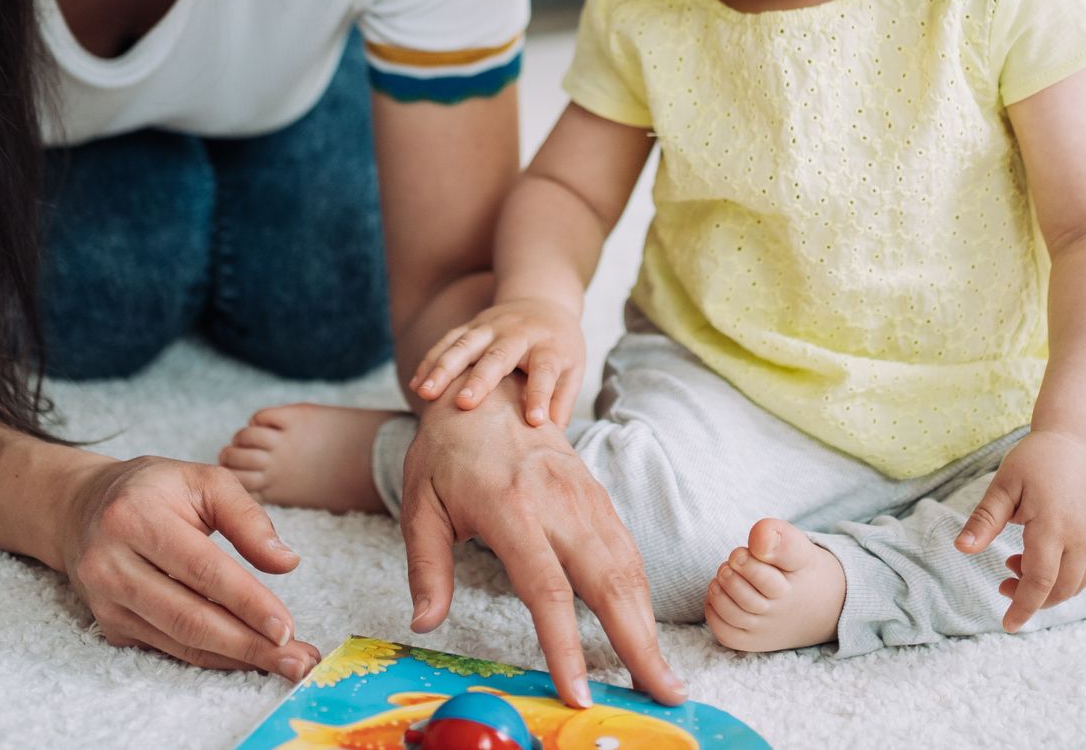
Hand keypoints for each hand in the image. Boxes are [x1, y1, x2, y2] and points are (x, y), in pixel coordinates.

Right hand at [55, 454, 320, 680]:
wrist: (81, 507)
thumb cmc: (154, 490)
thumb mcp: (204, 480)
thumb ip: (247, 518)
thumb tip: (286, 562)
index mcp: (136, 517)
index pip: (202, 570)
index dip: (247, 602)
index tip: (286, 627)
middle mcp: (112, 563)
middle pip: (189, 617)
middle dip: (248, 645)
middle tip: (297, 661)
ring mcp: (106, 600)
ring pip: (179, 641)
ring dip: (235, 659)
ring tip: (283, 664)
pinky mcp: (109, 624)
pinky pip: (168, 647)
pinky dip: (211, 656)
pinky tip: (246, 657)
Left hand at [397, 379, 685, 708]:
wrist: (484, 391)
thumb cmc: (444, 454)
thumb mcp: (419, 505)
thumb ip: (426, 567)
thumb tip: (423, 623)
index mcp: (510, 508)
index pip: (547, 588)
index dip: (565, 645)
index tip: (579, 692)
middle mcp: (558, 501)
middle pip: (609, 581)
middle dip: (638, 643)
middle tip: (664, 694)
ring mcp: (584, 496)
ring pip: (629, 566)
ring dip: (649, 624)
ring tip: (665, 676)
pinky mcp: (597, 494)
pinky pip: (628, 549)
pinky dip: (643, 594)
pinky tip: (647, 629)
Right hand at [409, 296, 587, 426]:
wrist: (543, 300)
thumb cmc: (558, 346)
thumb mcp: (573, 368)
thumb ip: (563, 400)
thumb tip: (554, 438)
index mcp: (549, 346)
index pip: (545, 371)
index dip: (540, 395)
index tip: (535, 421)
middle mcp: (518, 333)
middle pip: (499, 355)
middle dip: (481, 379)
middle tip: (465, 403)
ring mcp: (492, 326)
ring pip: (465, 345)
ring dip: (444, 367)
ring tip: (425, 392)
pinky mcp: (473, 324)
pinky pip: (448, 340)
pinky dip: (431, 360)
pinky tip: (417, 383)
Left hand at [954, 430, 1085, 631]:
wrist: (1077, 443)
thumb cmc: (1034, 462)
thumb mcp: (1004, 485)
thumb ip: (984, 520)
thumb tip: (961, 549)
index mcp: (1053, 525)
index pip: (1039, 581)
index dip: (1023, 606)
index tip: (1007, 624)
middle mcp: (1081, 537)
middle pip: (1060, 589)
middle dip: (1031, 598)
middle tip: (1001, 583)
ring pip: (1076, 585)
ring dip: (1047, 589)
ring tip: (1016, 564)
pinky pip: (1085, 571)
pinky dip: (1063, 577)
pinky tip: (1039, 558)